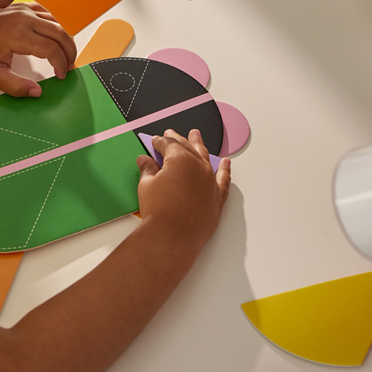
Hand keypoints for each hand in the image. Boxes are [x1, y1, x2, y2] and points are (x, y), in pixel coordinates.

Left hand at [0, 3, 76, 96]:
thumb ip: (16, 86)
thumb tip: (37, 92)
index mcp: (17, 35)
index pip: (51, 49)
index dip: (61, 64)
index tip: (61, 75)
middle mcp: (23, 19)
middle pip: (60, 32)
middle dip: (69, 51)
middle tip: (69, 66)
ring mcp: (23, 10)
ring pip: (56, 21)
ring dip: (64, 38)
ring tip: (64, 55)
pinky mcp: (21, 6)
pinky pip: (46, 13)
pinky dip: (55, 25)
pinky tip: (54, 37)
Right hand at [137, 129, 230, 251]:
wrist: (172, 237)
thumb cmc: (158, 211)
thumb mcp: (146, 186)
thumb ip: (148, 170)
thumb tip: (145, 160)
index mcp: (180, 159)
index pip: (168, 144)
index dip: (159, 142)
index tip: (155, 141)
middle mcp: (198, 166)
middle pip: (187, 147)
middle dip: (177, 139)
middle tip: (171, 134)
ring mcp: (210, 182)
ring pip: (205, 158)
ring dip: (200, 146)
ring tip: (196, 135)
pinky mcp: (217, 198)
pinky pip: (223, 180)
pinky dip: (225, 170)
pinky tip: (226, 162)